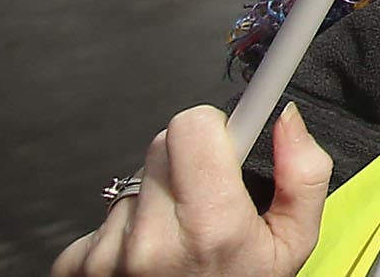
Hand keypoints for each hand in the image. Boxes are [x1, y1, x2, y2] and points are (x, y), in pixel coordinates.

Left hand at [52, 105, 326, 276]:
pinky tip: (147, 259)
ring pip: (134, 179)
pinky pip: (105, 215)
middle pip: (162, 144)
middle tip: (207, 198)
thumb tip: (286, 117)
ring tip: (177, 238)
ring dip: (157, 196)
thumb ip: (304, 175)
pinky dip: (126, 229)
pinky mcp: (75, 266)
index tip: (225, 121)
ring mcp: (107, 256)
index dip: (214, 127)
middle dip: (188, 159)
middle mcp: (151, 240)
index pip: (191, 127)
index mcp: (210, 227)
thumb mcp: (293, 245)